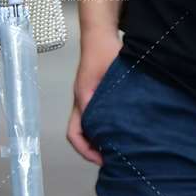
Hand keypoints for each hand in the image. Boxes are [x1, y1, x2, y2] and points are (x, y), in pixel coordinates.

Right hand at [67, 30, 121, 165]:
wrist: (101, 36)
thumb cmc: (104, 52)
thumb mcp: (107, 78)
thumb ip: (106, 101)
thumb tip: (111, 126)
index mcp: (82, 100)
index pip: (75, 133)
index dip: (86, 150)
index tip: (102, 159)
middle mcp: (82, 102)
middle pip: (79, 134)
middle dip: (92, 150)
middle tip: (112, 160)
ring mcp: (88, 99)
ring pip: (87, 126)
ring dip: (98, 139)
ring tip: (117, 148)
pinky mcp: (96, 94)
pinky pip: (95, 116)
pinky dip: (104, 127)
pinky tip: (120, 129)